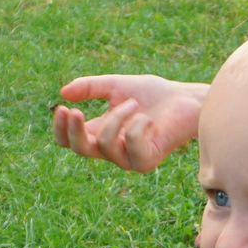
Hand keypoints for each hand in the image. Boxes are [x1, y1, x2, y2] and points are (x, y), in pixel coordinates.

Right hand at [52, 74, 205, 172]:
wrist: (187, 100)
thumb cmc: (154, 95)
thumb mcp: (116, 85)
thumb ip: (90, 88)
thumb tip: (63, 93)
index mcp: (101, 133)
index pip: (70, 142)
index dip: (61, 129)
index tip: (62, 108)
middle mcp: (112, 150)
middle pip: (80, 149)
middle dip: (75, 131)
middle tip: (76, 111)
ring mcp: (128, 159)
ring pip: (106, 144)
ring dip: (118, 117)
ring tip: (134, 103)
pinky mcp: (146, 162)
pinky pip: (131, 145)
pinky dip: (138, 126)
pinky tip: (149, 120)